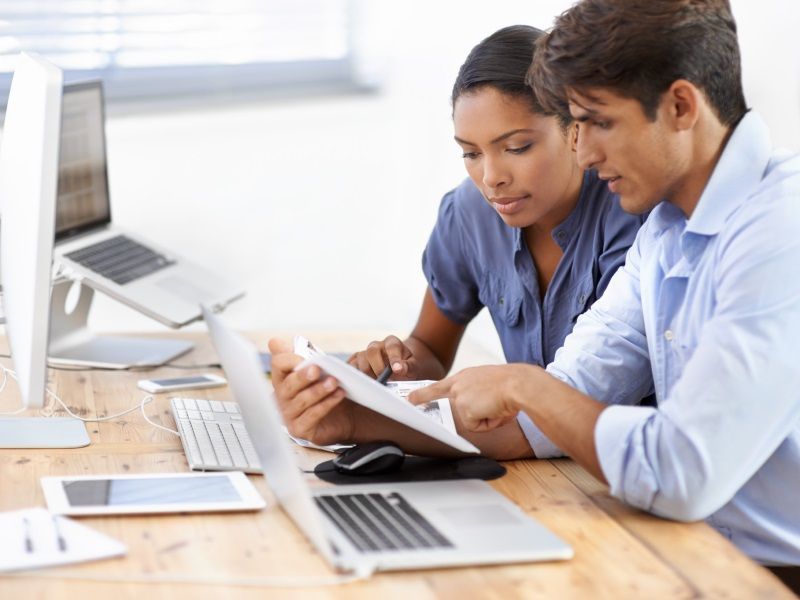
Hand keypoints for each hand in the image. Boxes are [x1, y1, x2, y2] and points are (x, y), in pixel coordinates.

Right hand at [268, 337, 354, 445]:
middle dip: (302, 376)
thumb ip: (296, 353)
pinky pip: (312, 415)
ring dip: (318, 390)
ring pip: (301, 401)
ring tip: (334, 382)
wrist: (344, 414)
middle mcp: (282, 397)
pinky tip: (339, 395)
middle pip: (287, 385)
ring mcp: (289, 415)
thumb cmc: (326, 388)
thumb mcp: (316, 367)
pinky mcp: (299, 429)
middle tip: (317, 369)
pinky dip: (326, 404)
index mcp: (283, 377)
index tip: (306, 357)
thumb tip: (275, 342)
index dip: (290, 359)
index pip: (278, 364)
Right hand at [348, 335, 419, 379]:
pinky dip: (354, 377)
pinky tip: (361, 386)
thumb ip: (408, 366)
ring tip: (373, 387)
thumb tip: (399, 369)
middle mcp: (376, 345)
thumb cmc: (405, 367)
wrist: (397, 369)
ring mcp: (364, 353)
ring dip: (366, 375)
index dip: (394, 358)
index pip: (392, 346)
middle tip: (383, 381)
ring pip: (359, 360)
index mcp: (392, 342)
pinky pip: (350, 367)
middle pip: (371, 352)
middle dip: (377, 368)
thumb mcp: (412, 367)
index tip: (396, 370)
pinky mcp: (355, 362)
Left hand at [408, 364, 538, 431]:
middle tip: (410, 400)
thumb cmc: (513, 385)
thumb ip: (479, 396)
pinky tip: (495, 410)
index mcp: (467, 376)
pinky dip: (488, 423)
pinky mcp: (464, 408)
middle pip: (435, 393)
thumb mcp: (491, 385)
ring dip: (484, 418)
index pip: (442, 384)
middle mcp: (459, 383)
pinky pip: (476, 426)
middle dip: (421, 398)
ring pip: (468, 418)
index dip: (425, 392)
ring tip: (497, 406)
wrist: (519, 384)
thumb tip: (479, 413)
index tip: (411, 397)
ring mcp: (460, 395)